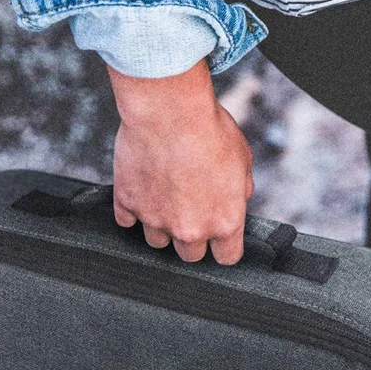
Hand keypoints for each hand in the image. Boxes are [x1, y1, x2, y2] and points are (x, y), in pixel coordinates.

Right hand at [105, 57, 254, 264]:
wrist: (170, 111)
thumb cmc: (210, 131)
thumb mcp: (243, 161)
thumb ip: (241, 190)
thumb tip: (237, 199)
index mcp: (224, 222)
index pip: (227, 258)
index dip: (224, 248)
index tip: (220, 238)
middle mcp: (190, 229)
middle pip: (190, 255)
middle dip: (192, 238)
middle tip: (191, 211)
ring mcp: (156, 219)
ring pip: (157, 242)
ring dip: (162, 227)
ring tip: (166, 198)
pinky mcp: (128, 203)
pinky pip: (127, 220)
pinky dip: (133, 209)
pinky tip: (142, 191)